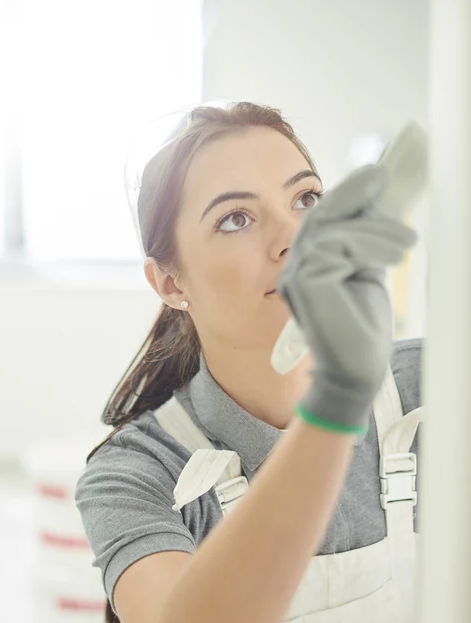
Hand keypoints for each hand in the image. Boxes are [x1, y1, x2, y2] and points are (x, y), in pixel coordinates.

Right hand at [277, 165, 416, 432]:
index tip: (376, 175)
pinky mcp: (306, 285)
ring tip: (406, 244)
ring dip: (375, 229)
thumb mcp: (368, 270)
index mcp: (307, 265)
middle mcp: (294, 270)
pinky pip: (335, 247)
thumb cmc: (363, 327)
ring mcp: (295, 278)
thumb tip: (378, 200)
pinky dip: (367, 246)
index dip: (347, 193)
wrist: (357, 370)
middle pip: (320, 217)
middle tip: (386, 180)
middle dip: (355, 195)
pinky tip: (391, 259)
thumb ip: (365, 240)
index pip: (322, 219)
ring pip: (331, 231)